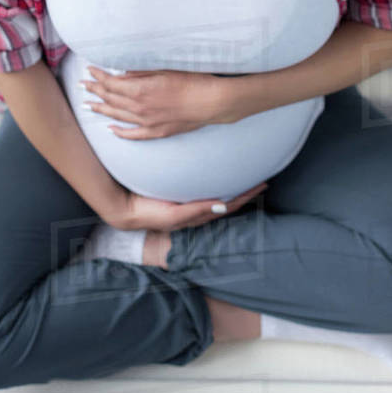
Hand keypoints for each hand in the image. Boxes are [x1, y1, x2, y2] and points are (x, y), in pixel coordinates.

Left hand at [80, 67, 234, 139]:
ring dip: (101, 109)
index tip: (90, 71)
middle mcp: (139, 107)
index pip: (111, 83)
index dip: (99, 77)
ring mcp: (147, 122)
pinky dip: (120, 132)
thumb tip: (122, 73)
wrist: (212, 102)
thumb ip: (141, 72)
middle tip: (83, 86)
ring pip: (117, 116)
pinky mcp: (157, 132)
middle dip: (95, 91)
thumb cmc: (192, 80)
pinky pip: (133, 134)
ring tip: (88, 105)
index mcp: (140, 89)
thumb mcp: (165, 69)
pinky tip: (111, 129)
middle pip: (111, 98)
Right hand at [103, 181, 269, 231]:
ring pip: (220, 196)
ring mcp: (190, 204)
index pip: (228, 205)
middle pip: (229, 201)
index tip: (262, 184)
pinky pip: (206, 191)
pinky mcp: (182, 197)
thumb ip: (196, 210)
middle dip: (247, 192)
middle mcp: (197, 210)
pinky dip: (219, 185)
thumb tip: (222, 206)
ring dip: (236, 189)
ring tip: (250, 179)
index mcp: (198, 215)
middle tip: (264, 180)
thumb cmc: (149, 212)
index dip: (246, 196)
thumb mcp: (173, 215)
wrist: (127, 209)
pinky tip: (222, 178)